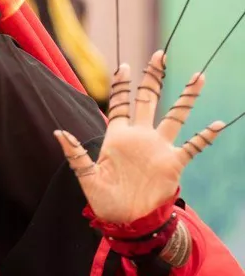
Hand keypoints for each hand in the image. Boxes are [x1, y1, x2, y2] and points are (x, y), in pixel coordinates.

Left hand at [54, 51, 227, 223]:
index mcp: (117, 135)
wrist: (127, 219)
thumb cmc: (103, 198)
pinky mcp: (173, 163)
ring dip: (186, 97)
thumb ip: (75, 153)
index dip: (122, 85)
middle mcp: (140, 136)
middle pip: (148, 100)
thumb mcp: (86, 175)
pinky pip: (193, 146)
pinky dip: (204, 136)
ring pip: (175, 116)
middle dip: (153, 77)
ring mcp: (158, 147)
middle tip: (160, 55)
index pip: (120, 103)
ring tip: (198, 77)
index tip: (124, 65)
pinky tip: (217, 124)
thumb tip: (58, 133)